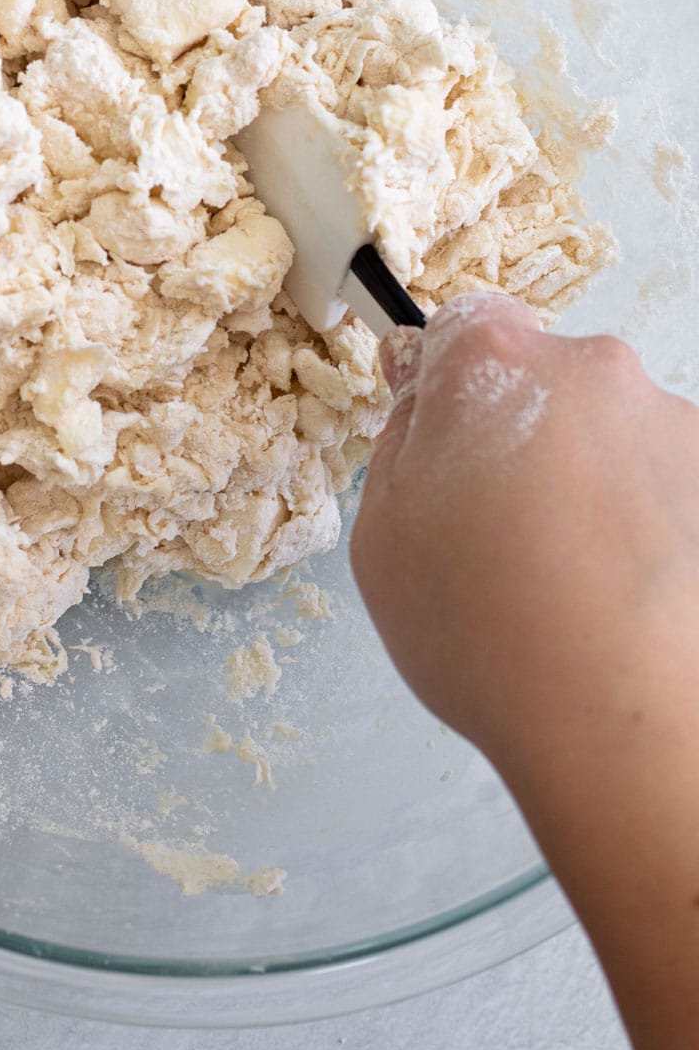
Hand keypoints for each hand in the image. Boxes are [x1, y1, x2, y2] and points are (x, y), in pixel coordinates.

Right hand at [351, 293, 698, 785]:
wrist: (623, 723)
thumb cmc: (491, 634)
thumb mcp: (380, 534)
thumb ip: (400, 435)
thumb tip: (423, 388)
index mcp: (493, 362)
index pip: (464, 327)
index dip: (448, 386)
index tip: (444, 446)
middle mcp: (593, 370)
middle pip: (543, 380)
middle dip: (520, 438)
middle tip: (497, 535)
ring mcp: (671, 422)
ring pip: (609, 434)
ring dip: (588, 483)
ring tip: (568, 582)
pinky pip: (664, 481)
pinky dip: (646, 523)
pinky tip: (622, 594)